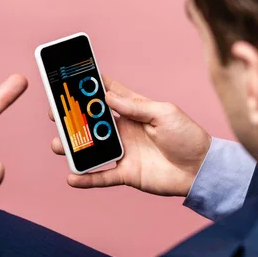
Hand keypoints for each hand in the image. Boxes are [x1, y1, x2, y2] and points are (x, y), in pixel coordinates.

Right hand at [50, 77, 210, 196]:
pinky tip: (71, 177)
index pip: (108, 95)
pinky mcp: (126, 173)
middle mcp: (125, 131)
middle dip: (73, 118)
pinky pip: (102, 176)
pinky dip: (87, 178)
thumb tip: (107, 96)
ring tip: (59, 145)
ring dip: (74, 148)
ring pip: (92, 149)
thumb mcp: (164, 113)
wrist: (202, 169)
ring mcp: (124, 152)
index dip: (90, 87)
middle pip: (92, 123)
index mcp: (135, 111)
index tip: (70, 78)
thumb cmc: (187, 136)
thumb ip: (135, 106)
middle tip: (55, 113)